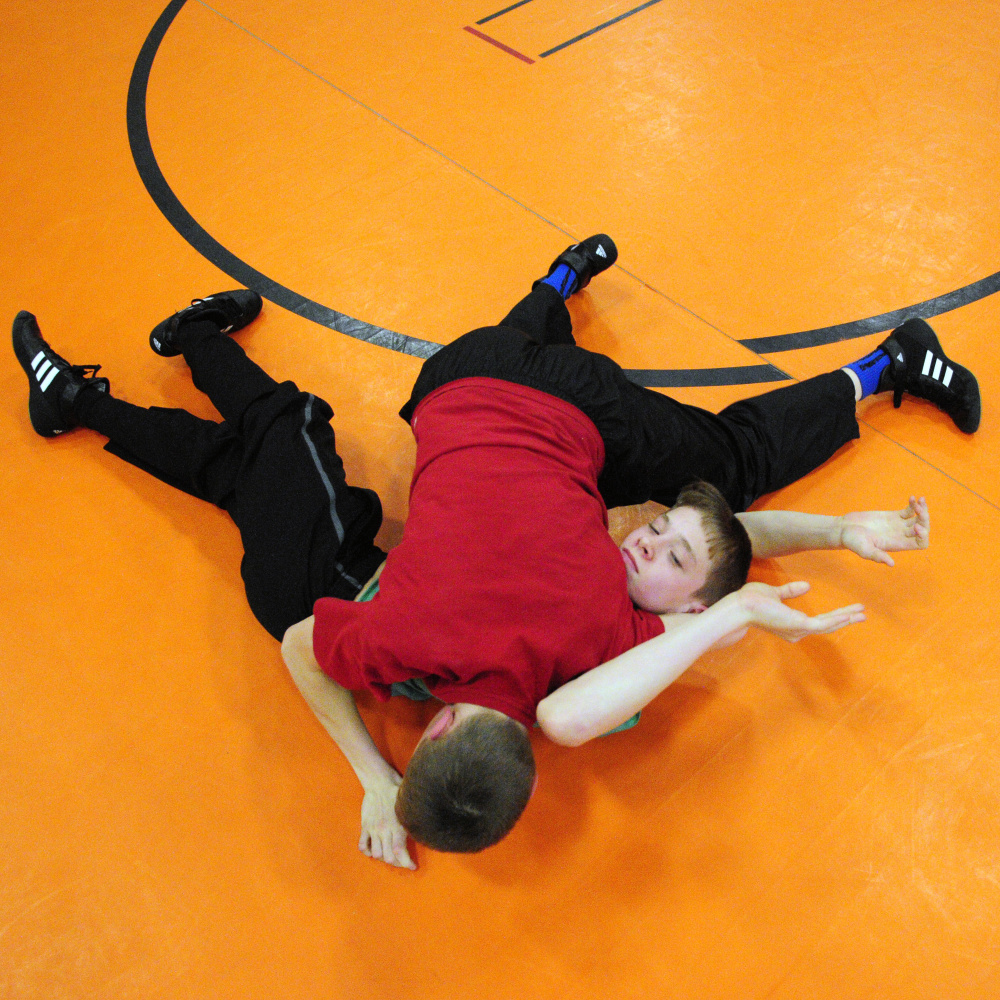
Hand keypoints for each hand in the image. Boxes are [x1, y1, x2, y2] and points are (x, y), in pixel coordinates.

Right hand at [359, 773, 415, 869]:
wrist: (379, 782)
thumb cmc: (397, 791)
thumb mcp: (408, 807)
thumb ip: (412, 820)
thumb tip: (425, 830)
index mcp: (398, 826)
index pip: (400, 853)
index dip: (406, 863)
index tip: (413, 867)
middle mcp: (385, 830)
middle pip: (388, 857)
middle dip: (396, 863)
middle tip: (401, 861)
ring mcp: (374, 829)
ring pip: (376, 854)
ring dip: (382, 857)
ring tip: (388, 855)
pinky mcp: (365, 825)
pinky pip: (362, 845)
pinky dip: (367, 851)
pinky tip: (373, 850)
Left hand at [736, 581, 865, 642]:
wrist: (740, 606)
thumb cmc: (752, 601)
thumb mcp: (775, 593)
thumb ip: (790, 591)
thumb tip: (806, 585)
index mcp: (792, 624)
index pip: (818, 621)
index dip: (834, 617)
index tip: (848, 612)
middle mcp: (797, 631)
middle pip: (827, 625)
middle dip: (845, 619)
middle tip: (862, 614)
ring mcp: (798, 630)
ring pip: (829, 625)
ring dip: (846, 618)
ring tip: (862, 613)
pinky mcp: (799, 625)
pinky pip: (823, 623)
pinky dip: (838, 618)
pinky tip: (849, 614)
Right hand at [839, 496, 929, 565]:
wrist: (844, 529)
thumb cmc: (852, 541)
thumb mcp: (864, 550)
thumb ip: (877, 556)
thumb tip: (891, 564)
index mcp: (898, 545)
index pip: (920, 543)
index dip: (923, 536)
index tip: (915, 527)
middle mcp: (901, 535)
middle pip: (923, 529)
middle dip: (925, 519)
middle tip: (919, 509)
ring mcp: (898, 525)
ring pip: (918, 518)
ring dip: (922, 509)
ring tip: (918, 500)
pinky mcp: (893, 516)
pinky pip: (909, 510)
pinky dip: (913, 504)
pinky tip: (911, 497)